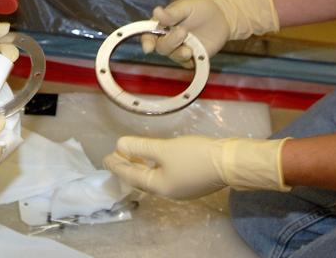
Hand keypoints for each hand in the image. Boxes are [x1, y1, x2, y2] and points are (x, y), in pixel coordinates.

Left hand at [103, 134, 289, 200]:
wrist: (230, 162)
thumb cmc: (195, 156)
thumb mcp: (164, 149)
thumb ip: (140, 147)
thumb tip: (120, 145)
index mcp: (160, 187)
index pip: (132, 175)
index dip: (117, 165)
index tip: (105, 157)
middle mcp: (169, 191)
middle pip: (142, 178)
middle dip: (127, 166)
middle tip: (115, 155)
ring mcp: (181, 188)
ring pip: (154, 177)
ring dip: (141, 165)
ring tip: (131, 154)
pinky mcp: (191, 180)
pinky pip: (165, 174)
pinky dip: (154, 165)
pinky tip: (154, 157)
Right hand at [142, 0, 278, 65]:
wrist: (222, 17)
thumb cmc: (201, 8)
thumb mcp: (187, 7)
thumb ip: (172, 13)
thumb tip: (156, 12)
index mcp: (163, 24)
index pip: (149, 34)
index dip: (146, 41)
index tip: (148, 47)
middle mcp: (168, 38)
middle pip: (161, 47)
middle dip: (170, 42)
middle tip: (183, 32)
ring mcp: (180, 48)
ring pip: (173, 56)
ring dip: (179, 53)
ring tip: (190, 48)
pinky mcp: (192, 57)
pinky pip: (187, 64)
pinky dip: (190, 61)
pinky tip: (196, 53)